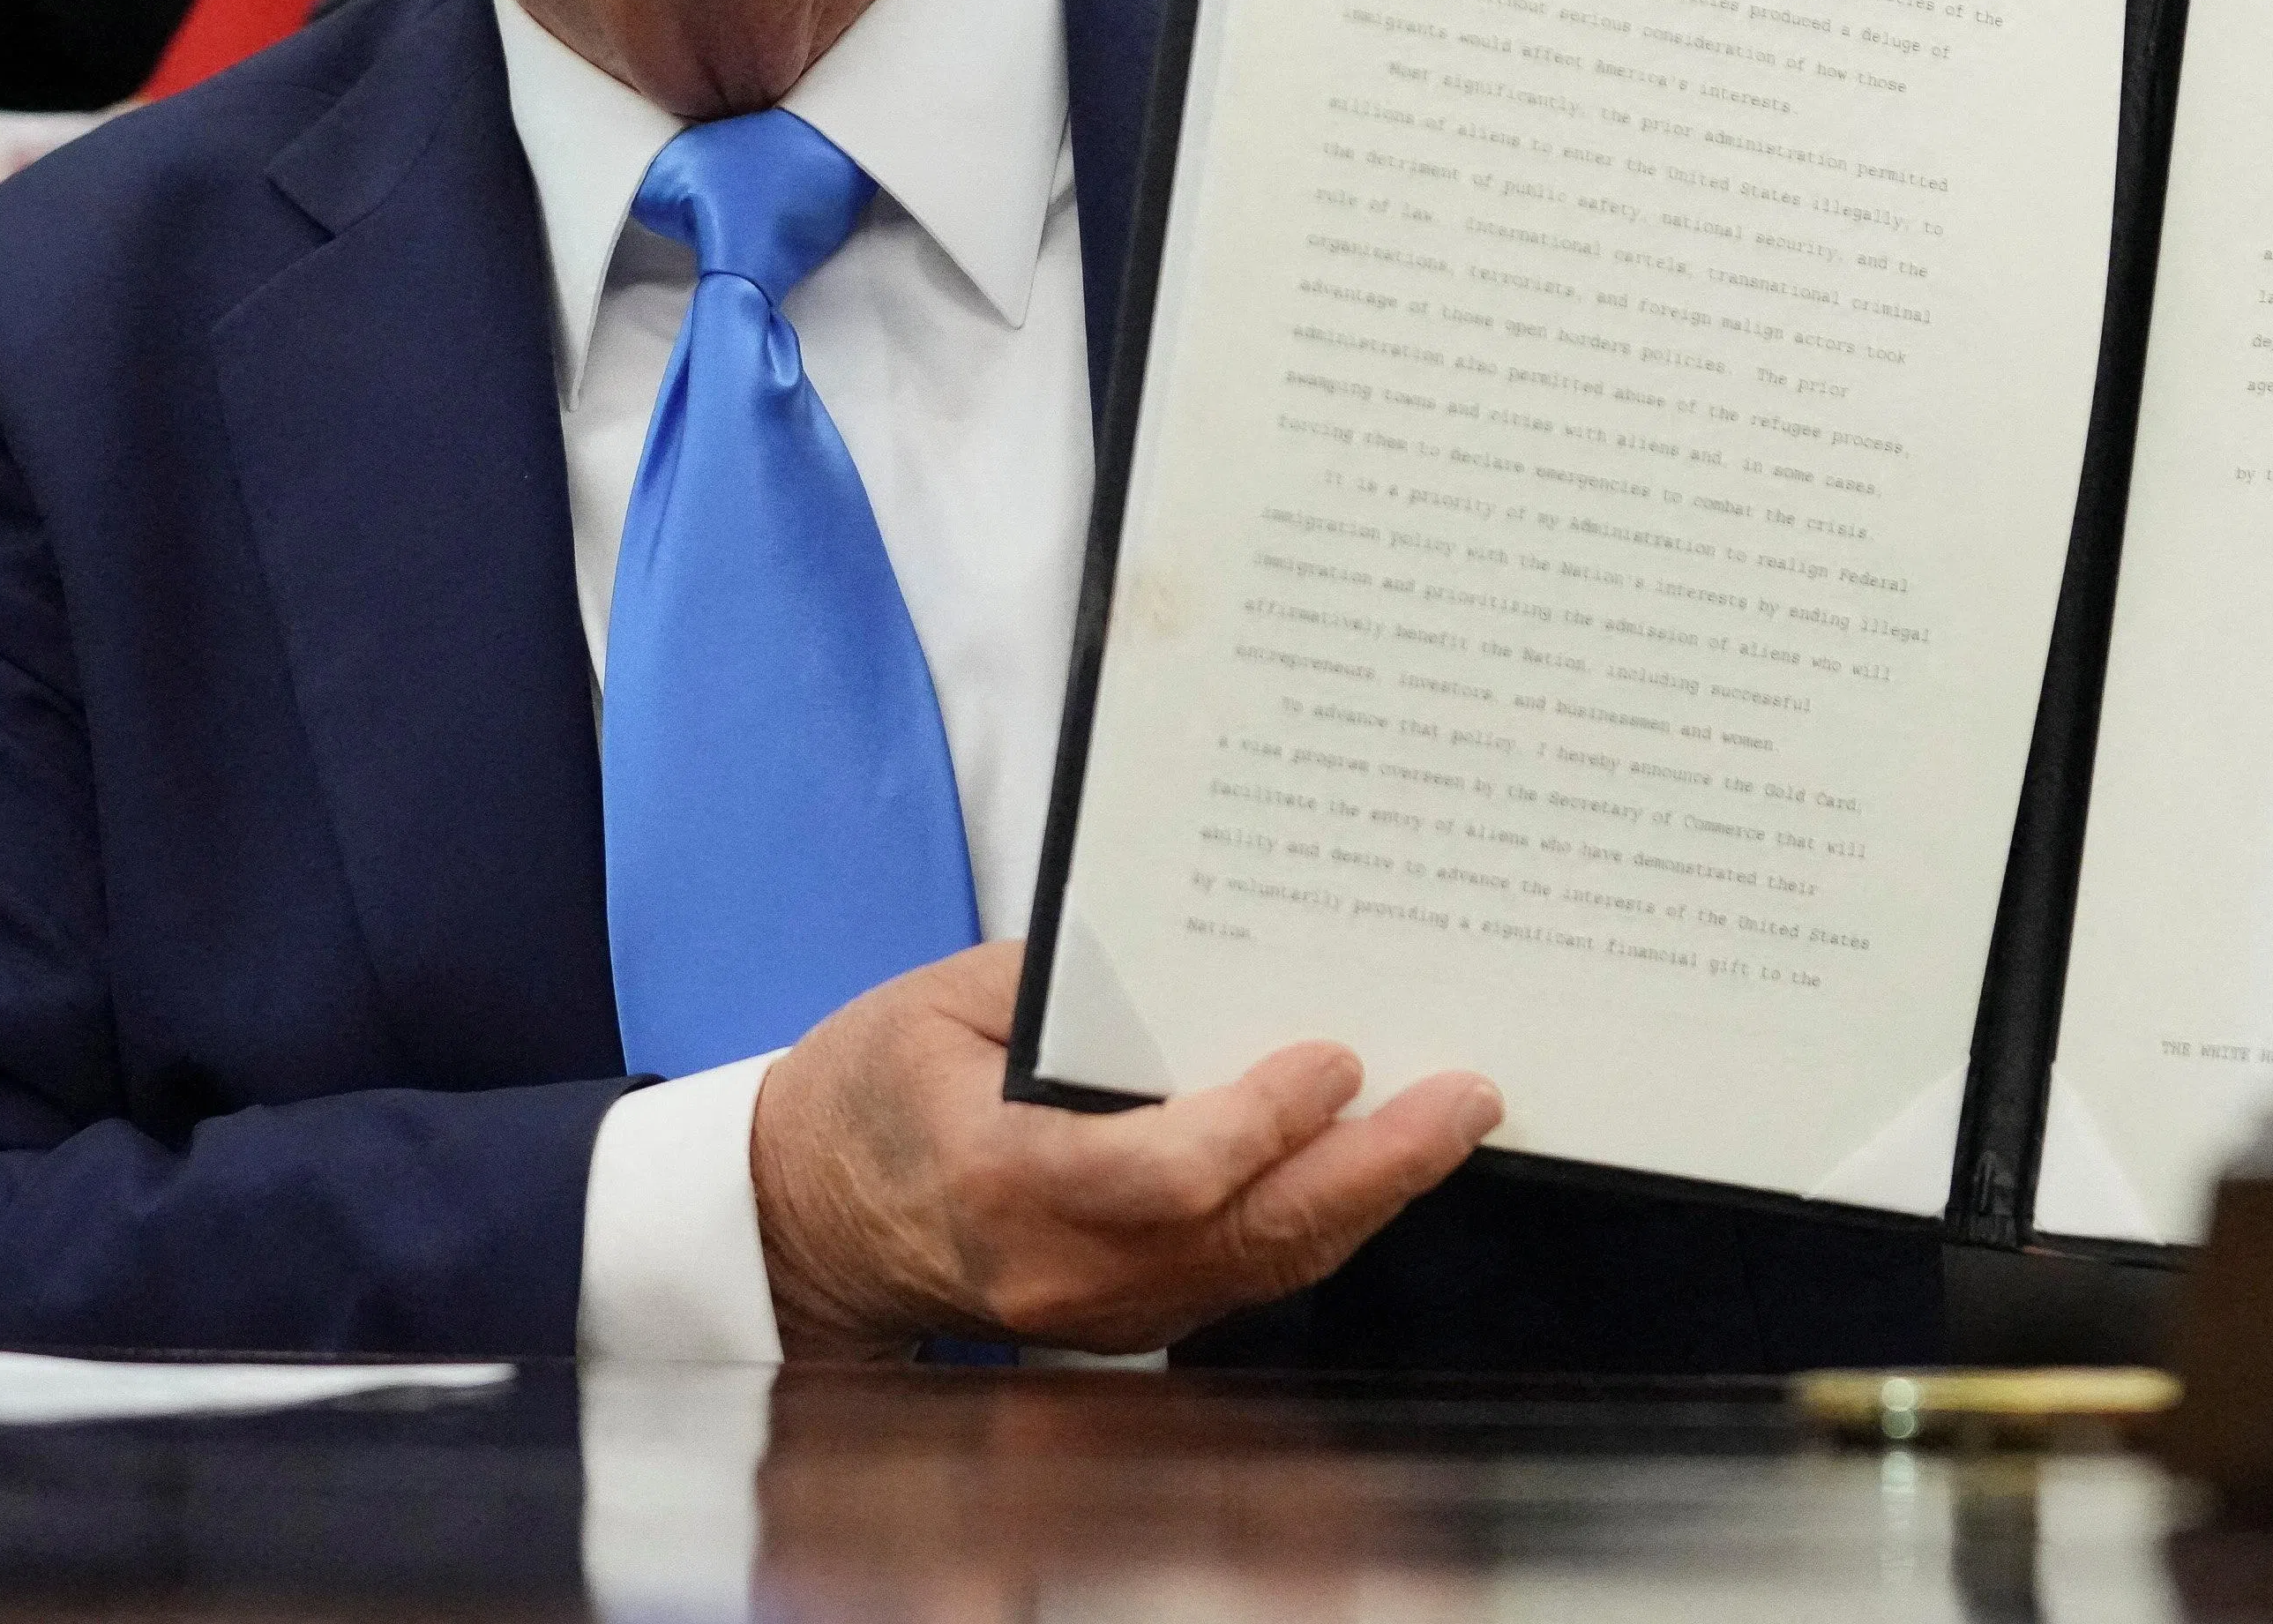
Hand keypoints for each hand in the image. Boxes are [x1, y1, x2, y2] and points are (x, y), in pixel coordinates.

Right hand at [746, 942, 1499, 1358]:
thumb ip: (1070, 987)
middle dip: (1373, 1168)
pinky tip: (1377, 1161)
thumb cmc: (875, 1083)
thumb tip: (1204, 951)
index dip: (1259, 1126)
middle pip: (1246, 1236)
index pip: (1160, 1178)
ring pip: (1264, 1265)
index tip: (1332, 1059)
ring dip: (1369, 1195)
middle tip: (1464, 1099)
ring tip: (1452, 1120)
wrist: (808, 1215)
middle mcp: (1060, 1267)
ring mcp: (1097, 1312)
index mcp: (1001, 1177)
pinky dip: (1319, 1219)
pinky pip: (1244, 1275)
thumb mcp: (946, 997)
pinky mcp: (1125, 1322)